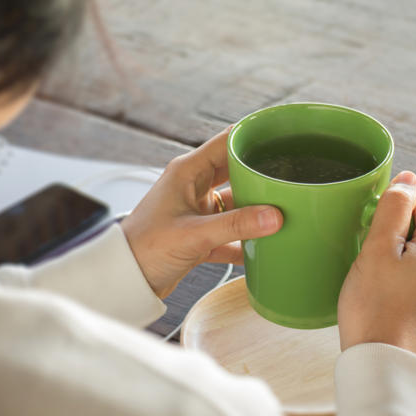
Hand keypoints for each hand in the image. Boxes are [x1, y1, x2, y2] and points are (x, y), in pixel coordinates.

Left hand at [120, 127, 282, 297]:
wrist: (123, 280)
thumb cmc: (144, 248)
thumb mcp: (193, 234)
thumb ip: (235, 225)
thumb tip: (274, 216)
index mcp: (187, 172)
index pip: (227, 142)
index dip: (253, 136)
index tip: (282, 135)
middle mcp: (193, 186)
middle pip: (236, 171)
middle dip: (261, 175)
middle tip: (291, 178)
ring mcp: (197, 210)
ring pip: (236, 203)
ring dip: (256, 210)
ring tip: (286, 212)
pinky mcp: (199, 234)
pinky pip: (231, 232)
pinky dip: (246, 239)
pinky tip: (265, 247)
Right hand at [337, 171, 415, 356]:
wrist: (382, 364)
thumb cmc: (374, 305)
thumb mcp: (377, 247)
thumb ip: (394, 207)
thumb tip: (409, 178)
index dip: (390, 216)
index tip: (371, 236)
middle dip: (396, 241)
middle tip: (370, 262)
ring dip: (401, 265)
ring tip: (377, 285)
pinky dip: (407, 288)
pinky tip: (387, 302)